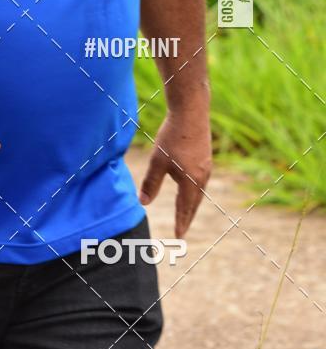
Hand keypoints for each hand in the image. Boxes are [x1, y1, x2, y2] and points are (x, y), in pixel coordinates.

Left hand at [139, 107, 211, 237]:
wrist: (191, 112)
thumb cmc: (173, 137)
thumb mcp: (158, 161)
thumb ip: (151, 183)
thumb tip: (142, 203)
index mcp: (191, 182)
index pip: (185, 209)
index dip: (181, 223)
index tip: (179, 237)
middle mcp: (202, 177)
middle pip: (194, 203)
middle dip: (187, 217)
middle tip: (183, 230)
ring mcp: (206, 167)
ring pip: (198, 191)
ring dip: (192, 203)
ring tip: (186, 212)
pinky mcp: (205, 156)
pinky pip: (200, 180)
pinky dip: (194, 190)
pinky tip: (190, 186)